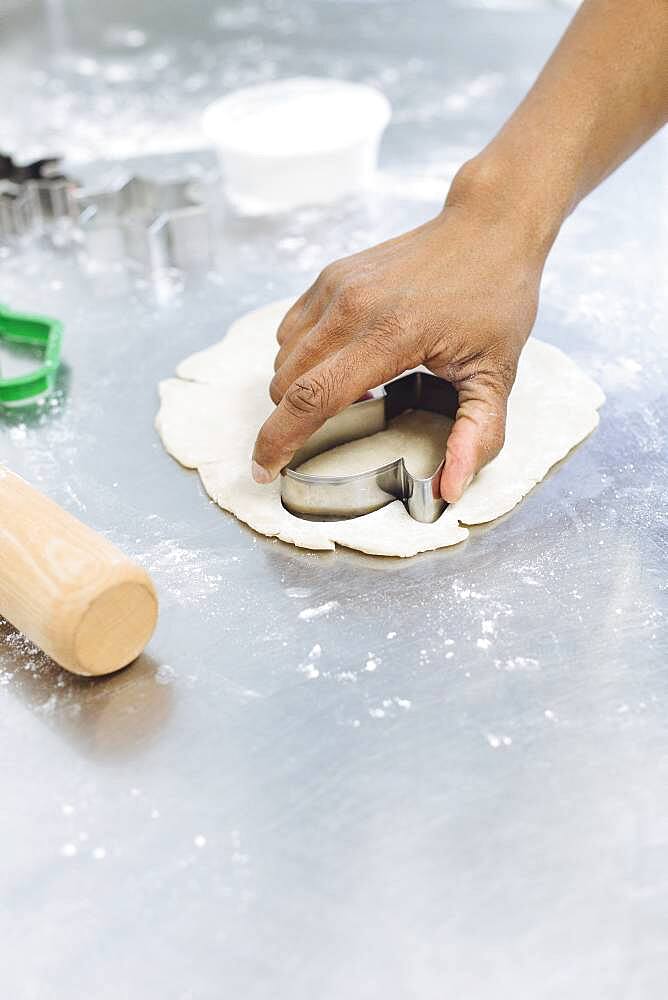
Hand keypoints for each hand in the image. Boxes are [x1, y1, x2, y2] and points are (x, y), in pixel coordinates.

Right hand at [252, 161, 551, 502]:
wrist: (488, 226)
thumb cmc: (495, 299)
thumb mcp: (498, 375)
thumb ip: (477, 436)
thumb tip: (450, 491)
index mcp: (389, 335)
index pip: (311, 398)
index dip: (278, 441)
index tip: (261, 471)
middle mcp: (351, 307)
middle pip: (285, 383)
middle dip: (287, 422)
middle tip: (315, 443)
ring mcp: (336, 286)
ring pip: (281, 358)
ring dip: (296, 389)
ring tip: (346, 394)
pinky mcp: (330, 275)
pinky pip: (289, 330)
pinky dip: (300, 357)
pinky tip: (342, 362)